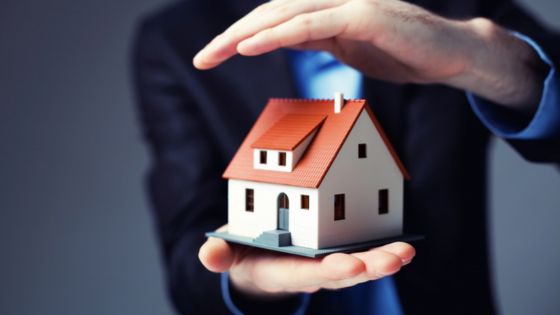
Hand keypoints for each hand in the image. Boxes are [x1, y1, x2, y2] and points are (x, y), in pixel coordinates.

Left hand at [193, 0, 545, 111]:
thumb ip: (318, 38)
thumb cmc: (402, 53)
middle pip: (270, 13)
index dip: (241, 36)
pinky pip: (311, 23)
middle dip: (231, 36)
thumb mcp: (348, 47)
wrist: (449, 55)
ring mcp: (349, 2)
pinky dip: (277, 34)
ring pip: (284, 13)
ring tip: (215, 53)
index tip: (213, 57)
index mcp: (326, 8)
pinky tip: (250, 46)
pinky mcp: (364, 14)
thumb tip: (287, 38)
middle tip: (202, 58)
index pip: (274, 19)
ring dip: (245, 34)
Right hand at [199, 225, 414, 296]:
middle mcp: (310, 270)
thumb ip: (221, 253)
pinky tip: (404, 243)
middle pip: (342, 273)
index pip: (308, 274)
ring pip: (358, 265)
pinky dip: (382, 247)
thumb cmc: (244, 250)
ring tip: (407, 252)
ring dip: (383, 260)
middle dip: (369, 269)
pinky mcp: (337, 251)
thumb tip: (210, 257)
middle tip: (394, 260)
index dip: (330, 271)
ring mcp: (326, 263)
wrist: (259, 259)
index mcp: (283, 270)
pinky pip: (362, 251)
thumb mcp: (228, 250)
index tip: (353, 266)